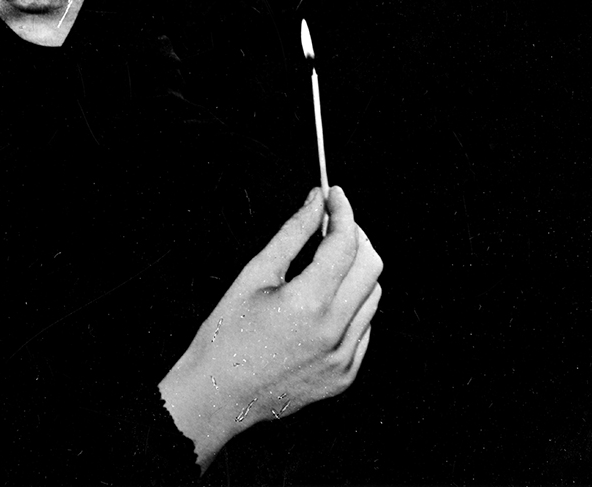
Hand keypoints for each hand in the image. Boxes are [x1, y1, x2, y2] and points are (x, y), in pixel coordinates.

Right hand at [158, 186, 382, 468]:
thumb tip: (314, 203)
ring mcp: (344, 356)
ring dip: (356, 272)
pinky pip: (364, 327)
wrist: (218, 395)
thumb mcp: (253, 276)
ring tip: (325, 264)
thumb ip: (291, 235)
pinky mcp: (345, 374)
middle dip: (356, 237)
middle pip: (371, 266)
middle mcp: (334, 331)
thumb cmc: (225, 335)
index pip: (345, 243)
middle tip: (332, 224)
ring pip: (373, 296)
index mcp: (308, 303)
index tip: (333, 195)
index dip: (343, 211)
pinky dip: (351, 305)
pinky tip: (323, 302)